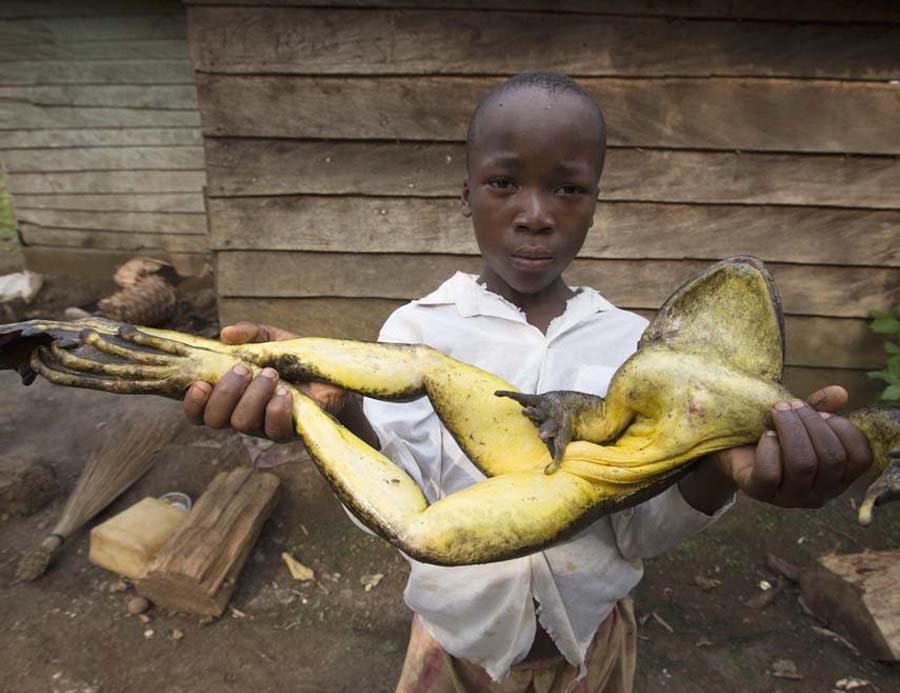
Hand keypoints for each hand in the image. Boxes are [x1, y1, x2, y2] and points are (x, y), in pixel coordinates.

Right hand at [182, 321, 346, 441]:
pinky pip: (274, 430)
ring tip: (271, 374)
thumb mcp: (271, 338)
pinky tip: (287, 393)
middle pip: (215, 419)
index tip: (201, 383)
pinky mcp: (289, 432)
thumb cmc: (293, 358)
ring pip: (241, 423)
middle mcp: (241, 414)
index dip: (193, 402)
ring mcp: (263, 427)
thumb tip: (226, 334)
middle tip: (244, 369)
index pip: (198, 410)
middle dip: (226, 392)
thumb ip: (249, 333)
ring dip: (253, 396)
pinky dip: (277, 410)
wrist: (332, 375)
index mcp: (230, 395)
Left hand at [715, 385, 871, 507]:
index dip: (845, 429)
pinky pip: (770, 473)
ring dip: (791, 429)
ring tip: (777, 410)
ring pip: (802, 464)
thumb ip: (822, 408)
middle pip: (831, 458)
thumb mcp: (801, 420)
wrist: (736, 449)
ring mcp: (791, 498)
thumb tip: (841, 393)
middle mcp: (821, 493)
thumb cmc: (778, 435)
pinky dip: (769, 448)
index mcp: (840, 476)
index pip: (860, 458)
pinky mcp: (761, 492)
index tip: (823, 412)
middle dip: (812, 423)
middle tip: (792, 404)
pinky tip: (766, 435)